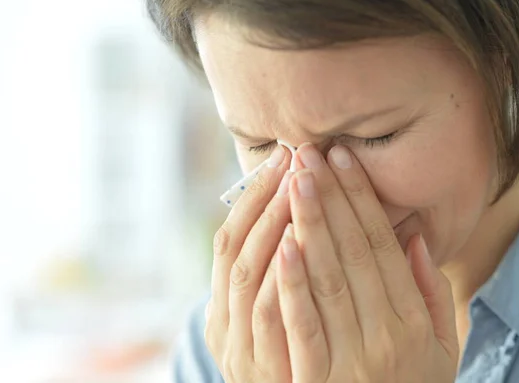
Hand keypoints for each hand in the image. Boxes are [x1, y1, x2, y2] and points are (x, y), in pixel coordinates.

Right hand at [205, 144, 293, 381]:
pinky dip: (280, 278)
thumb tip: (292, 221)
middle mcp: (221, 323)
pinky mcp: (265, 369)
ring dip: (271, 227)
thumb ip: (270, 278)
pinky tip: (295, 241)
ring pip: (247, 276)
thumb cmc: (290, 362)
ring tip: (297, 184)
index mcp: (221, 307)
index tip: (283, 157)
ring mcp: (239, 347)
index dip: (254, 196)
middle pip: (237, 249)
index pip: (228, 240)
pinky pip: (270, 317)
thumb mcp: (267, 321)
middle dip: (266, 200)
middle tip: (295, 157)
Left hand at [274, 143, 458, 382]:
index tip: (344, 160)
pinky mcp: (316, 380)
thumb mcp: (441, 347)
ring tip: (294, 178)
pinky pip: (302, 324)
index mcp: (413, 321)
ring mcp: (350, 359)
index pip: (382, 246)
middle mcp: (385, 335)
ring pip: (327, 279)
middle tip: (310, 152)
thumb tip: (415, 239)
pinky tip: (283, 241)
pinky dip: (292, 282)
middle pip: (352, 252)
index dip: (362, 199)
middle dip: (330, 197)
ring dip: (309, 224)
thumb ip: (433, 294)